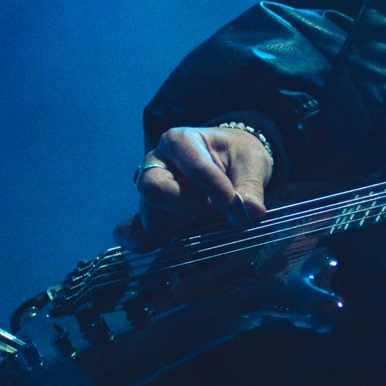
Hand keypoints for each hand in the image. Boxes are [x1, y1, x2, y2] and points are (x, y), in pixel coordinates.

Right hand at [127, 124, 273, 245]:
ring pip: (150, 214)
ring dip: (178, 225)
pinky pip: (132, 230)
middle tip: (208, 209)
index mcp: (180, 141)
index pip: (196, 169)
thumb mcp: (251, 163)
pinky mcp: (152, 214)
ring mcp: (151, 191)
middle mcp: (157, 164)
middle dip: (185, 205)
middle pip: (154, 189)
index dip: (219, 193)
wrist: (229, 162)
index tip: (242, 212)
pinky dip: (142, 241)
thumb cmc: (237, 156)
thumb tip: (253, 213)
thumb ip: (251, 187)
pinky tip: (160, 244)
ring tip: (199, 219)